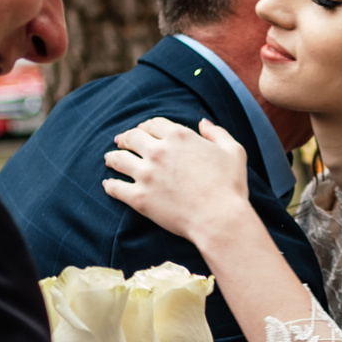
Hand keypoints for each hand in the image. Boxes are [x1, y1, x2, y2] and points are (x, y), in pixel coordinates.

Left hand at [103, 116, 252, 245]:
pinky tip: (108, 185)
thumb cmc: (230, 187)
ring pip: (119, 159)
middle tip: (121, 142)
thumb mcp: (234, 151)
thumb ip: (217, 133)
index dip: (146, 126)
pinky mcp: (139, 197)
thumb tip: (203, 123)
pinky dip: (110, 185)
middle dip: (126, 138)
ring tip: (109, 158)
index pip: (153, 124)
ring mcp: (146, 174)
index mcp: (179, 136)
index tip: (142, 130)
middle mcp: (158, 151)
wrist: (220, 218)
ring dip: (113, 157)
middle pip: (132, 138)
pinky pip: (116, 188)